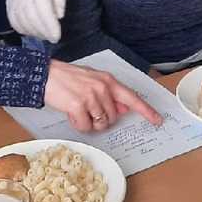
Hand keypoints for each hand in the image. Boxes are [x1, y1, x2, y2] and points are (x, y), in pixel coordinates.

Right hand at [6, 0, 64, 42]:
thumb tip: (59, 16)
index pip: (45, 14)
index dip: (51, 28)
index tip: (57, 37)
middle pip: (35, 22)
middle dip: (45, 33)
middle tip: (53, 38)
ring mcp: (15, 4)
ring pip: (25, 25)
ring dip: (36, 33)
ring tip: (45, 34)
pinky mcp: (9, 8)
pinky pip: (15, 24)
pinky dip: (24, 31)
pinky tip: (33, 30)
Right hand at [43, 61, 162, 131]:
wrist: (44, 75)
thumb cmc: (67, 78)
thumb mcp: (92, 81)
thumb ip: (109, 94)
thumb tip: (125, 107)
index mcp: (108, 81)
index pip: (132, 97)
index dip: (146, 110)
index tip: (157, 120)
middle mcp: (102, 88)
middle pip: (113, 118)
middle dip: (100, 118)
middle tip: (85, 107)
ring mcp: (91, 97)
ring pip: (99, 124)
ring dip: (88, 122)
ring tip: (76, 108)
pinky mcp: (79, 106)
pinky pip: (85, 127)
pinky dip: (77, 123)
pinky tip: (70, 112)